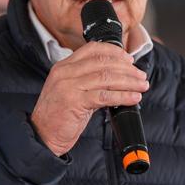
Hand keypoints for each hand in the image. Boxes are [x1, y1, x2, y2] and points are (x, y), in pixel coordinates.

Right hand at [30, 42, 148, 155]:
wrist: (42, 136)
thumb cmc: (59, 116)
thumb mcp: (71, 91)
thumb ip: (89, 80)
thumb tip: (118, 77)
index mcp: (64, 66)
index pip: (93, 49)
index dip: (115, 52)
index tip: (129, 59)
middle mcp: (65, 72)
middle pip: (103, 62)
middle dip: (127, 69)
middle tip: (141, 76)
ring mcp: (69, 86)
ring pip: (107, 77)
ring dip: (129, 82)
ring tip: (142, 86)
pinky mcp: (75, 101)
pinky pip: (105, 96)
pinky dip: (123, 96)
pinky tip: (133, 98)